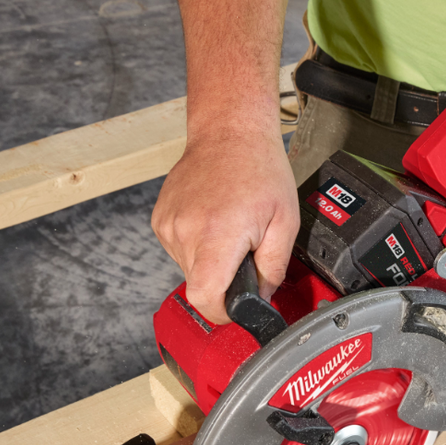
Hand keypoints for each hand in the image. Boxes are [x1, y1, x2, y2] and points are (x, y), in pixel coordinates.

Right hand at [151, 117, 298, 324]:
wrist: (229, 132)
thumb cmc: (259, 169)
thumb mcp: (285, 222)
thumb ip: (275, 268)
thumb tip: (263, 299)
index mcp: (218, 234)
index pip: (205, 297)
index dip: (223, 312)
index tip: (237, 308)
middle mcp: (186, 231)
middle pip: (199, 287)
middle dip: (224, 283)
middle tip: (244, 255)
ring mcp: (168, 225)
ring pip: (189, 270)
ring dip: (211, 263)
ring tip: (230, 231)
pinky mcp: (160, 220)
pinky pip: (180, 251)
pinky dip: (198, 247)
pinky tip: (214, 223)